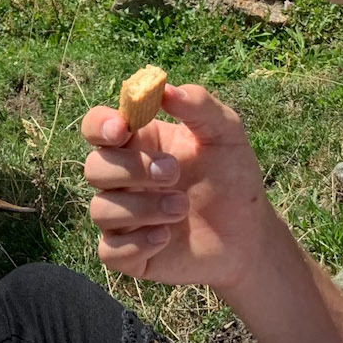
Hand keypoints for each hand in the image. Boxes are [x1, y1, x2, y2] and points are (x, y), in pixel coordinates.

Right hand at [81, 83, 280, 297]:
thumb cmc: (233, 178)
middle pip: (93, 168)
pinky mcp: (128, 255)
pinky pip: (109, 251)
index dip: (99, 125)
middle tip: (174, 172)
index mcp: (137, 143)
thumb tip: (166, 88)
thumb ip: (200, 106)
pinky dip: (134, 244)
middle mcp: (122, 180)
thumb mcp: (226, 134)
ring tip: (183, 207)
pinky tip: (166, 237)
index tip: (123, 128)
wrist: (250, 234)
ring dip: (141, 208)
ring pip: (100, 210)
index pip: (96, 127)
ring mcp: (122, 218)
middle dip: (131, 170)